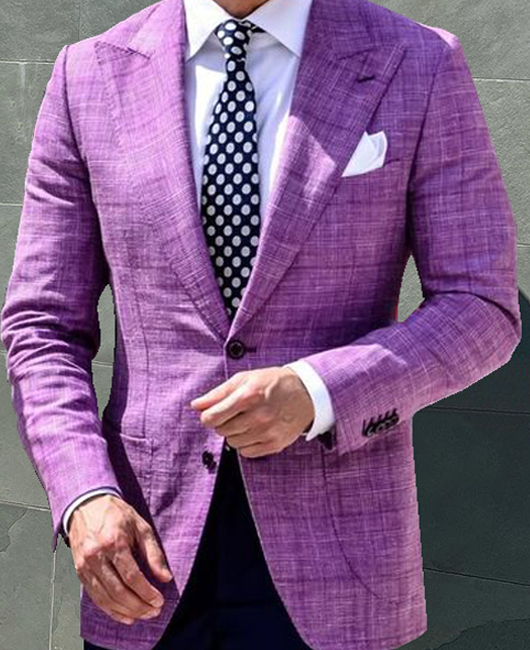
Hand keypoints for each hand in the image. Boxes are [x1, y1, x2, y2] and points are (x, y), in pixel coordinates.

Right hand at [68, 493, 172, 624]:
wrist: (87, 504)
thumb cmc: (115, 514)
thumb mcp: (141, 526)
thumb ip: (153, 553)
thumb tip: (165, 577)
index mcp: (114, 542)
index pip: (132, 576)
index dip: (146, 592)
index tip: (158, 600)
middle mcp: (97, 555)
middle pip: (118, 591)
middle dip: (138, 605)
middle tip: (153, 611)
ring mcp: (85, 565)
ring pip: (106, 598)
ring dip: (125, 611)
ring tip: (142, 615)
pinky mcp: (79, 571)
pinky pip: (95, 596)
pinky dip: (109, 609)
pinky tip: (123, 614)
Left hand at [190, 366, 314, 457]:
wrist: (306, 393)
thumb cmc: (272, 383)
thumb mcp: (245, 379)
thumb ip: (218, 393)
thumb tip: (196, 406)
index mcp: (248, 396)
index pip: (212, 418)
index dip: (208, 416)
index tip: (212, 413)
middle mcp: (258, 416)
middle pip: (221, 431)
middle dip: (223, 422)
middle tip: (236, 412)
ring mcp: (267, 432)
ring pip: (233, 443)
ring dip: (235, 433)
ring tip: (248, 420)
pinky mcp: (275, 445)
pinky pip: (246, 452)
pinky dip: (247, 443)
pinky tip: (256, 430)